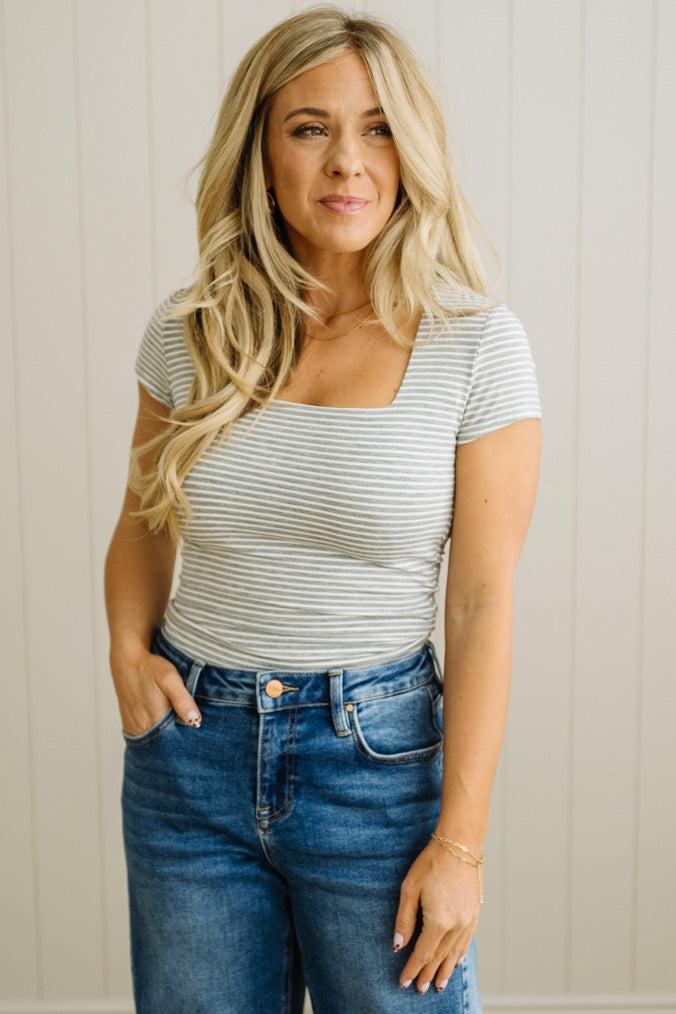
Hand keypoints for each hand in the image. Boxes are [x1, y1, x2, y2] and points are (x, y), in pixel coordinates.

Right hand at [111, 643, 201, 735]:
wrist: (127, 661)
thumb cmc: (151, 668)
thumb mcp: (170, 679)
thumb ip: (183, 700)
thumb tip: (195, 722)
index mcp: (154, 720)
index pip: (174, 743)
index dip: (186, 743)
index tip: (198, 741)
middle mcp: (142, 728)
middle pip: (164, 746)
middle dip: (178, 744)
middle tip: (192, 736)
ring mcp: (134, 727)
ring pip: (154, 742)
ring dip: (166, 740)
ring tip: (180, 731)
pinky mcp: (129, 724)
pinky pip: (145, 737)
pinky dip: (156, 735)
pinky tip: (165, 728)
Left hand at [393, 837, 480, 993]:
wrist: (460, 845)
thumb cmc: (431, 863)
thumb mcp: (410, 888)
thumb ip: (405, 919)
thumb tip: (398, 945)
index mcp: (439, 920)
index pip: (423, 953)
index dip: (412, 969)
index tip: (404, 982)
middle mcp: (457, 925)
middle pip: (439, 956)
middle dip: (428, 973)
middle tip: (420, 989)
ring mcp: (469, 920)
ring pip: (455, 953)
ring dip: (445, 970)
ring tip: (438, 984)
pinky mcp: (475, 913)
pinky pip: (466, 942)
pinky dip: (459, 955)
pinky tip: (455, 962)